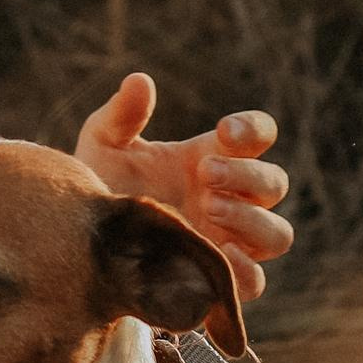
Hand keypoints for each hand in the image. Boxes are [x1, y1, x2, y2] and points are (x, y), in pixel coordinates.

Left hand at [73, 72, 292, 300]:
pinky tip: (219, 254)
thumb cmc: (102, 185)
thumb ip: (121, 115)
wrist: (85, 246)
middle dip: (245, 174)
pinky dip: (246, 270)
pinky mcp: (218, 279)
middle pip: (274, 183)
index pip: (259, 135)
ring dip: (250, 219)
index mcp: (213, 157)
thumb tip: (140, 81)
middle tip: (204, 173)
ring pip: (277, 233)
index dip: (254, 129)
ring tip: (208, 207)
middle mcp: (232, 198)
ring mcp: (230, 241)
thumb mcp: (103, 145)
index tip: (225, 130)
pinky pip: (256, 282)